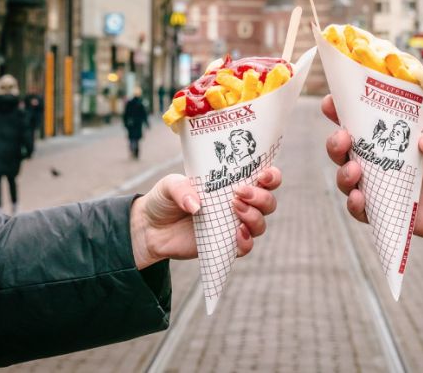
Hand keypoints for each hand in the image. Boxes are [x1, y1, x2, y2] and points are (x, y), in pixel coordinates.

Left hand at [130, 168, 280, 268]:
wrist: (150, 228)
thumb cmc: (164, 199)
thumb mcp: (169, 185)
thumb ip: (181, 189)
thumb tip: (196, 205)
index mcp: (232, 183)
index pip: (264, 178)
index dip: (272, 176)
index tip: (263, 175)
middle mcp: (239, 203)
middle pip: (268, 202)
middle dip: (261, 197)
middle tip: (239, 193)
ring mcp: (233, 225)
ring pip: (261, 223)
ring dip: (254, 217)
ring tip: (234, 210)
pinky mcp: (225, 245)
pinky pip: (246, 247)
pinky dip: (246, 241)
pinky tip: (236, 235)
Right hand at [322, 95, 422, 242]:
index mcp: (392, 135)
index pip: (359, 120)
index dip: (340, 110)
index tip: (330, 102)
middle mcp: (380, 159)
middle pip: (344, 150)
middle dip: (335, 143)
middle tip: (343, 138)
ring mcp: (382, 185)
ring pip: (347, 179)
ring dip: (343, 173)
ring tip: (354, 170)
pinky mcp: (388, 211)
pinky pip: (362, 211)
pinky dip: (356, 205)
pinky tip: (360, 199)